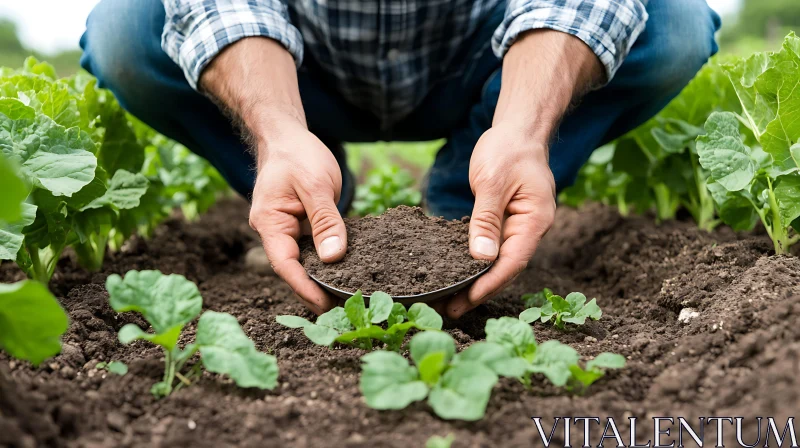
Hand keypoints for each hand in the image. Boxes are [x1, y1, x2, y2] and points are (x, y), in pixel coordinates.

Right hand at [247, 118, 345, 313]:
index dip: (305, 288)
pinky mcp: (300, 226)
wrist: (287, 136)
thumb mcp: (315, 184)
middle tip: (343, 311)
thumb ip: (325, 221)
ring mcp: (286, 230)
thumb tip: (333, 258)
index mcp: (270, 222)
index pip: (285, 265)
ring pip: (304, 262)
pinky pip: (312, 249)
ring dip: (322, 279)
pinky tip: (347, 274)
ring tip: (347, 299)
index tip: (325, 305)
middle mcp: (274, 231)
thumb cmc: (297, 155)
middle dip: (315, 291)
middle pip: (294, 270)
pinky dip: (327, 262)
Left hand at [440, 124, 555, 317]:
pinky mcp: (509, 223)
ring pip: (499, 261)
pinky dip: (477, 263)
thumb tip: (481, 257)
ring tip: (451, 301)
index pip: (512, 262)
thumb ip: (486, 219)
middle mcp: (531, 228)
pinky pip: (493, 248)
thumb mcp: (492, 182)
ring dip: (476, 281)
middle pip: (506, 268)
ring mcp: (521, 227)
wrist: (519, 131)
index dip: (489, 285)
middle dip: (479, 290)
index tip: (466, 302)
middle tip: (450, 310)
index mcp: (534, 220)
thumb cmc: (508, 150)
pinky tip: (458, 273)